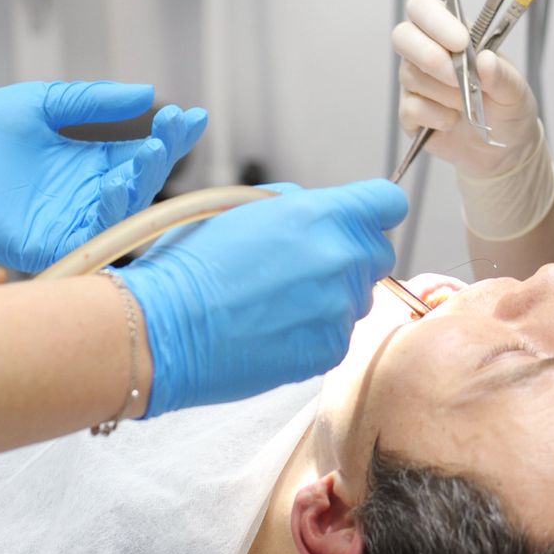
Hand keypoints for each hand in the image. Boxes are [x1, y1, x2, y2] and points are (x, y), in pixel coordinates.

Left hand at [0, 81, 207, 272]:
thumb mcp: (43, 104)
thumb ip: (93, 102)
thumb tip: (147, 93)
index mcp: (87, 163)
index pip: (142, 154)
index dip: (170, 138)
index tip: (192, 117)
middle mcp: (84, 195)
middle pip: (140, 183)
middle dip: (161, 158)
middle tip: (169, 133)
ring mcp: (67, 222)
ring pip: (121, 213)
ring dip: (140, 186)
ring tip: (145, 155)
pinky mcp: (45, 245)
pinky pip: (88, 239)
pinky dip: (106, 217)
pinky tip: (114, 188)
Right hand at [119, 179, 406, 415]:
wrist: (164, 330)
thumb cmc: (191, 265)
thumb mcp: (241, 207)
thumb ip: (298, 205)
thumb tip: (323, 212)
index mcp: (321, 214)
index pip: (388, 203)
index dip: (373, 211)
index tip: (360, 221)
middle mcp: (340, 258)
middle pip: (379, 254)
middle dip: (351, 256)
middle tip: (304, 267)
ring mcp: (338, 308)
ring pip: (359, 298)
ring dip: (331, 297)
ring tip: (277, 302)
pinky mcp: (329, 350)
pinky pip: (339, 335)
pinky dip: (315, 332)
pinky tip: (273, 329)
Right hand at [393, 0, 541, 180]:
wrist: (504, 147)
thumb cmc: (508, 106)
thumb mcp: (516, 90)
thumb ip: (502, 75)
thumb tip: (485, 61)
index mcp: (451, 33)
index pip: (423, 7)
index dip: (435, 20)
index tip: (460, 42)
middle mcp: (426, 52)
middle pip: (402, 36)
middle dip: (430, 56)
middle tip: (458, 78)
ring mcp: (415, 82)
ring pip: (410, 75)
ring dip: (445, 93)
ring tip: (468, 104)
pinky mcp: (410, 113)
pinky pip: (410, 108)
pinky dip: (436, 117)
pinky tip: (453, 121)